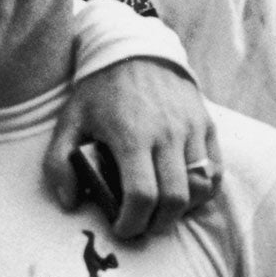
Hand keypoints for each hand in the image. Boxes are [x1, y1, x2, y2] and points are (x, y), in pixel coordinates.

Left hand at [47, 59, 220, 239]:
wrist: (135, 48)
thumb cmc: (100, 90)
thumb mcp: (70, 121)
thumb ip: (59, 162)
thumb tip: (69, 201)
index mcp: (131, 135)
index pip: (141, 195)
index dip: (132, 221)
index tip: (122, 228)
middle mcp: (166, 133)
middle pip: (175, 198)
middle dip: (158, 223)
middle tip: (142, 225)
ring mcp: (190, 128)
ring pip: (200, 186)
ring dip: (183, 209)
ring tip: (163, 211)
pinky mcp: (205, 123)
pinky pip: (216, 168)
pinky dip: (204, 188)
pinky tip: (185, 192)